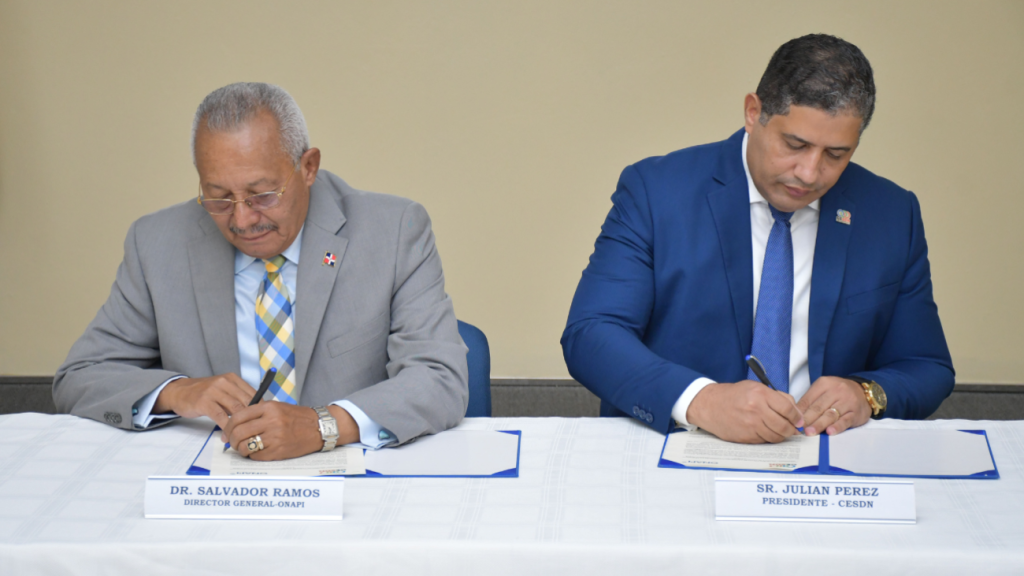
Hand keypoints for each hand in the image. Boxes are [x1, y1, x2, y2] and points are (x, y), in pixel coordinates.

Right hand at [153, 373, 254, 428]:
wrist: (179, 391)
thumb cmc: (204, 393)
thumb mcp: (223, 390)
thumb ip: (237, 397)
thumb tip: (255, 413)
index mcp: (232, 379)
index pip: (253, 393)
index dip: (260, 410)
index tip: (262, 422)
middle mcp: (225, 382)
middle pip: (246, 402)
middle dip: (252, 419)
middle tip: (254, 433)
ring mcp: (214, 391)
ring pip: (235, 409)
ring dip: (239, 425)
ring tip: (241, 437)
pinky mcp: (204, 401)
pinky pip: (220, 416)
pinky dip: (225, 428)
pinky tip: (226, 436)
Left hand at [224, 403, 359, 460]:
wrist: (319, 427)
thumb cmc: (296, 417)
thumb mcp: (277, 407)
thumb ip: (257, 413)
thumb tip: (235, 425)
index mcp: (269, 408)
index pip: (238, 416)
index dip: (228, 426)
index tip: (226, 432)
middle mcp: (271, 421)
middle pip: (239, 432)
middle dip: (231, 440)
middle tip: (231, 443)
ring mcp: (275, 437)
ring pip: (246, 446)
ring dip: (240, 450)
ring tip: (244, 448)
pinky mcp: (279, 450)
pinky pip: (256, 456)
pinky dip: (252, 456)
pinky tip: (256, 452)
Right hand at [686, 381, 804, 443]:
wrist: (710, 405)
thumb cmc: (733, 395)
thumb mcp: (755, 387)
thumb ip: (776, 397)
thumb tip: (795, 411)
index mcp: (760, 394)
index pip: (788, 408)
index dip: (797, 417)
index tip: (799, 420)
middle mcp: (756, 409)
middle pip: (784, 425)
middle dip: (791, 429)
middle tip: (792, 428)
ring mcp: (750, 425)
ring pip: (776, 436)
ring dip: (781, 436)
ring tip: (780, 431)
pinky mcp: (745, 436)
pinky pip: (764, 441)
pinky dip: (768, 438)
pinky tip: (765, 432)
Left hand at [797, 376, 870, 435]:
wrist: (864, 392)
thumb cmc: (838, 393)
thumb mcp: (824, 390)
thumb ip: (811, 400)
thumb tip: (795, 415)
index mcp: (824, 384)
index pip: (808, 399)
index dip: (799, 412)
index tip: (792, 422)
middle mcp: (836, 391)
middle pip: (818, 407)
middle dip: (807, 419)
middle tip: (798, 430)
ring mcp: (847, 402)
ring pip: (830, 414)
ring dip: (819, 424)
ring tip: (809, 432)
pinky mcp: (856, 413)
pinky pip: (845, 420)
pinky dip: (837, 427)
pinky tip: (830, 432)